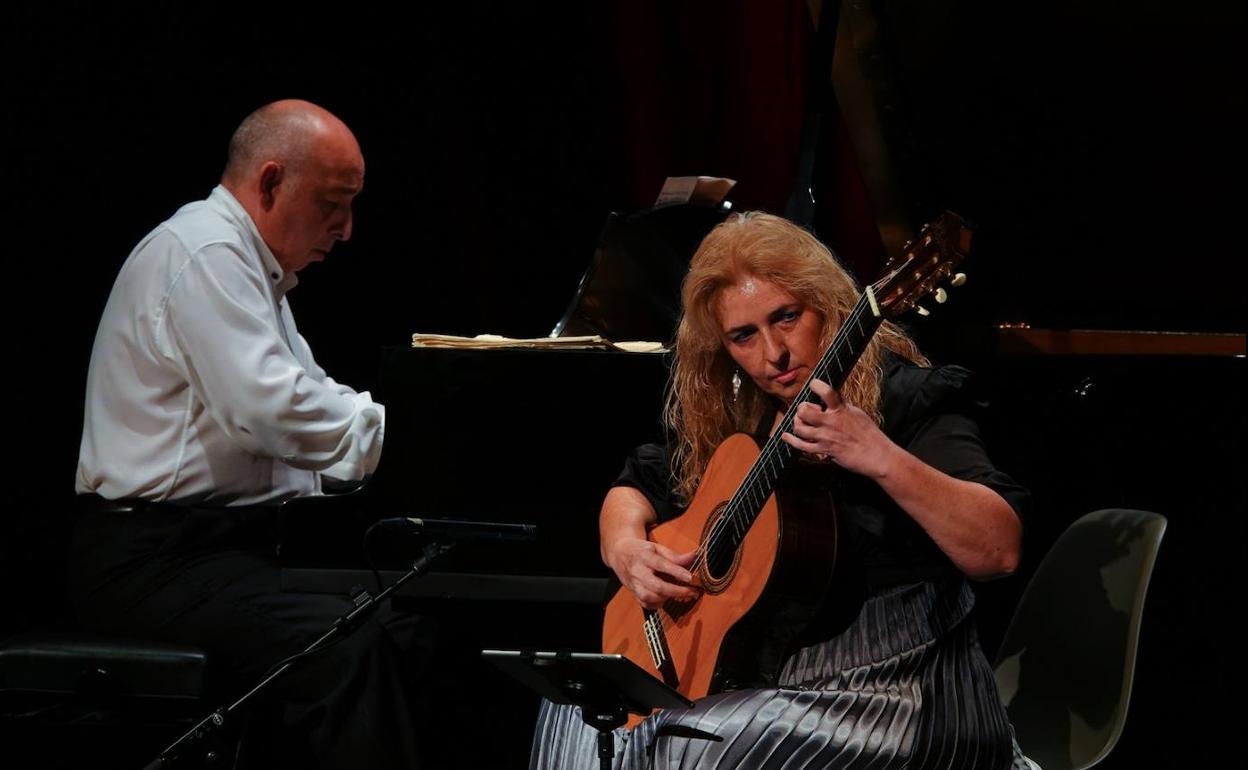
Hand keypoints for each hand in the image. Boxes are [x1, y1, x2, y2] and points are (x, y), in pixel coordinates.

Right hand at [604, 537, 698, 609]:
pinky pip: (646, 603)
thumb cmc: (642, 550)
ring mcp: (633, 584)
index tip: (690, 577)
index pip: (661, 565)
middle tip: (692, 591)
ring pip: (650, 597)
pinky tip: (667, 598)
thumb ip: (675, 555)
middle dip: (676, 591)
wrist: (619, 553)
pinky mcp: (632, 592)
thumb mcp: (657, 548)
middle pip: (656, 585)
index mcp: (644, 556)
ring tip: (682, 594)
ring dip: (668, 597)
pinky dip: (658, 604)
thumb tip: (695, 556)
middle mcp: (637, 571)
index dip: (676, 572)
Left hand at [780, 378, 898, 478]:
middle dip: (801, 410)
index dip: (816, 385)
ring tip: (801, 424)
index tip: (813, 384)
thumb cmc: (869, 434)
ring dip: (797, 425)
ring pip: (800, 428)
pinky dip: (791, 440)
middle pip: (804, 411)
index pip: (826, 392)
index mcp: (841, 409)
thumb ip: (842, 407)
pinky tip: (786, 436)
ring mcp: (826, 437)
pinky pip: (801, 446)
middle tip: (805, 412)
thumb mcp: (857, 414)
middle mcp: (831, 422)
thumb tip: (831, 401)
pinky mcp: (824, 450)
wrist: (876, 455)